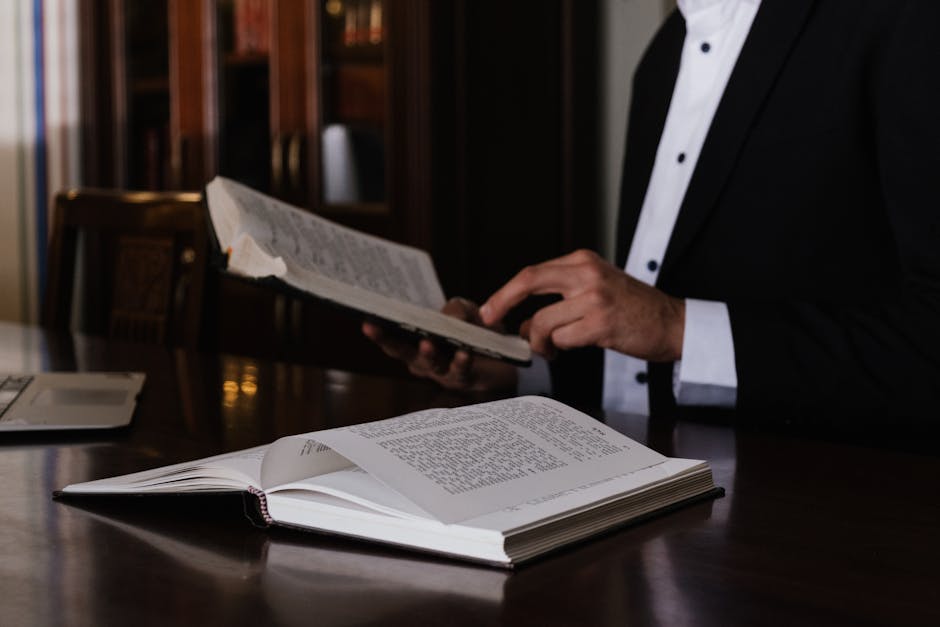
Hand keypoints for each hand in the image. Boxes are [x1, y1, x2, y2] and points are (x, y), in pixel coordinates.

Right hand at [362, 298, 517, 391]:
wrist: (504, 355)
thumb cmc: (476, 330)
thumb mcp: (465, 311)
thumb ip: (456, 308)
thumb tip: (448, 315)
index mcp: (415, 343)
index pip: (392, 336)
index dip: (377, 328)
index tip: (363, 316)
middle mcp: (422, 361)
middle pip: (400, 351)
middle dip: (386, 339)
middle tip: (372, 326)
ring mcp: (441, 372)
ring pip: (429, 363)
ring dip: (427, 353)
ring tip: (427, 342)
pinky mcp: (464, 378)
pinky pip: (460, 370)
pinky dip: (461, 360)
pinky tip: (464, 352)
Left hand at [479, 249, 684, 361]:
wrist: (673, 323)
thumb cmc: (633, 309)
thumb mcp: (598, 285)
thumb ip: (563, 292)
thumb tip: (522, 317)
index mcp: (583, 261)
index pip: (532, 273)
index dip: (506, 292)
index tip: (490, 309)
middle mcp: (587, 274)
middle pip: (528, 282)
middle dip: (501, 303)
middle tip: (491, 322)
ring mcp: (594, 298)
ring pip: (542, 322)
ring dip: (538, 342)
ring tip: (550, 349)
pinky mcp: (601, 324)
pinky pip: (561, 340)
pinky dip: (559, 349)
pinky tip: (568, 350)